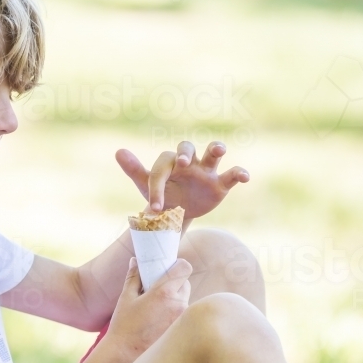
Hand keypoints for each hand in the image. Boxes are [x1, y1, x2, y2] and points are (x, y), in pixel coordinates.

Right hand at [106, 257, 191, 362]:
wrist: (125, 354)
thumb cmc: (124, 325)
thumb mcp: (126, 298)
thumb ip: (133, 277)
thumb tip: (136, 261)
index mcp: (164, 292)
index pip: (185, 268)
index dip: (178, 265)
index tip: (169, 268)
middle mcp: (178, 304)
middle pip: (185, 283)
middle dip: (175, 283)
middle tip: (158, 289)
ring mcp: (182, 318)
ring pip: (185, 300)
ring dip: (175, 299)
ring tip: (157, 307)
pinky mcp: (181, 329)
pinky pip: (183, 314)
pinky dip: (175, 313)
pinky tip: (160, 320)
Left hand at [116, 140, 248, 218]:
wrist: (177, 215)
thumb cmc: (162, 195)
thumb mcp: (146, 184)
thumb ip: (134, 168)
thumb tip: (118, 151)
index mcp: (169, 163)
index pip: (162, 168)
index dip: (157, 188)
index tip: (154, 209)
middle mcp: (189, 163)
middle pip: (187, 147)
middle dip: (186, 153)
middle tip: (183, 163)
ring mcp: (206, 172)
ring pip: (213, 153)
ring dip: (216, 148)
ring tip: (218, 148)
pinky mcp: (220, 184)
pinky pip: (232, 174)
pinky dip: (239, 173)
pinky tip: (245, 177)